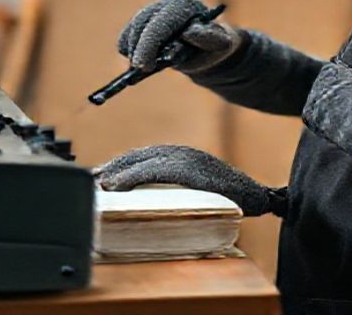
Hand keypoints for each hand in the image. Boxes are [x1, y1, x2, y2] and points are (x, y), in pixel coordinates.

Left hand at [93, 145, 287, 217]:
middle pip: (138, 155)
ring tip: (99, 184)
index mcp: (183, 155)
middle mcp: (182, 152)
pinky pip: (154, 170)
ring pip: (142, 160)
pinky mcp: (190, 169)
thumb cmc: (232, 197)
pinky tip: (117, 187)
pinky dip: (132, 177)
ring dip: (117, 172)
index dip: (120, 165)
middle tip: (93, 181)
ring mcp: (187, 158)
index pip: (144, 155)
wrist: (258, 197)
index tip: (100, 175)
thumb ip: (180, 187)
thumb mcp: (199, 188)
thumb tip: (152, 199)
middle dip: (113, 168)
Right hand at [117, 0, 242, 72]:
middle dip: (139, 48)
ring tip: (142, 67)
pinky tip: (138, 60)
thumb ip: (208, 37)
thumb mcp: (220, 43)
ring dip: (133, 50)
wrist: (205, 49)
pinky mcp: (142, 25)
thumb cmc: (214, 46)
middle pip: (142, 22)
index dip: (151, 42)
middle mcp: (165, 5)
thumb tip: (188, 32)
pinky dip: (128, 49)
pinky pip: (127, 36)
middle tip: (140, 70)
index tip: (145, 65)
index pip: (163, 20)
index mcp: (184, 6)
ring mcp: (151, 13)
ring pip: (133, 29)